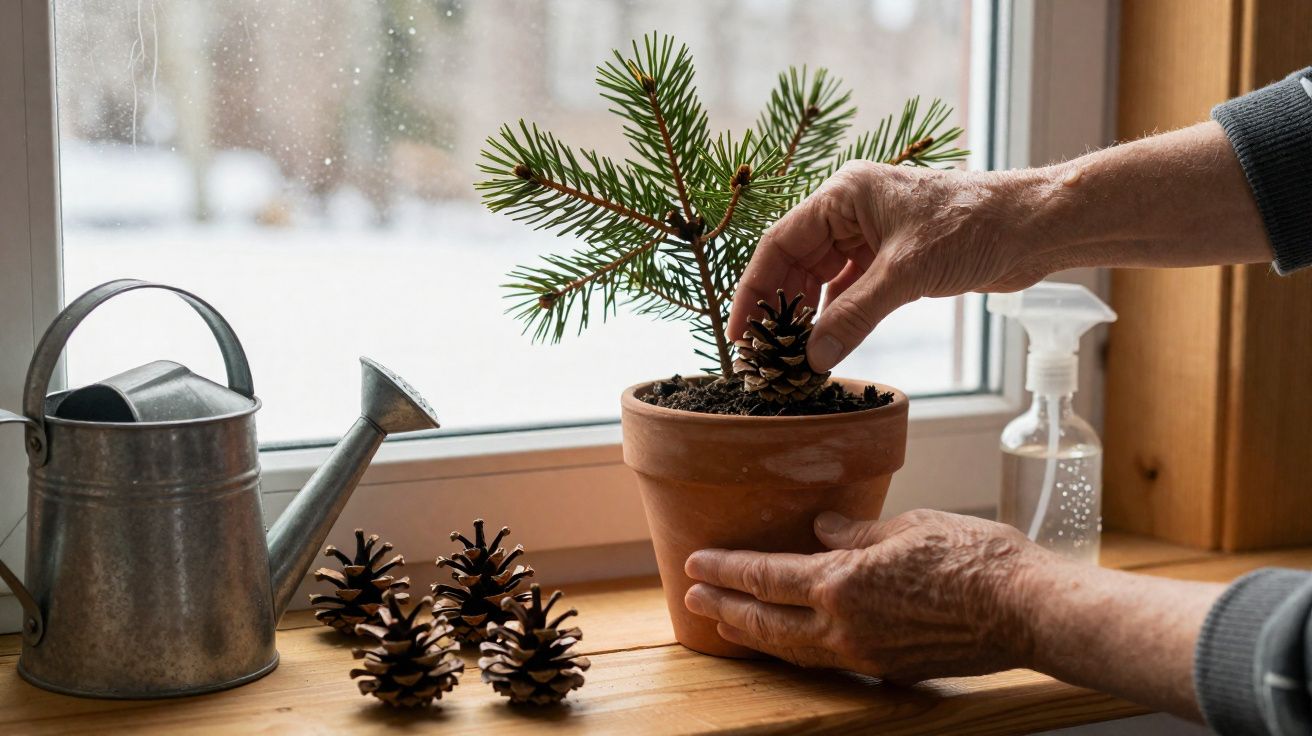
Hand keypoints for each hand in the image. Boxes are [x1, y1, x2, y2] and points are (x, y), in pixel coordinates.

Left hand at [683, 509, 1045, 681]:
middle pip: (766, 622)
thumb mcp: (907, 525)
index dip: (725, 570)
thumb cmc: (974, 555)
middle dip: (724, 609)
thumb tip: (822, 527)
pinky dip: (799, 651)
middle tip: (692, 601)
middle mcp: (843, 626)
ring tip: (728, 624)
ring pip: (793, 651)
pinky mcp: (890, 670)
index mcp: (842, 582)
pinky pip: (829, 662)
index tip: (695, 565)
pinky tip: (792, 642)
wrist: (1027, 609)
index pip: (765, 576)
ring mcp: (865, 655)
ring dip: (755, 636)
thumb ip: (856, 531)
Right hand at [729, 162, 1050, 372]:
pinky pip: (850, 291)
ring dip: (807, 316)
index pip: (779, 243)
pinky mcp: (895, 260)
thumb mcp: (905, 274)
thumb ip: (853, 316)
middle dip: (778, 308)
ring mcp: (873, 236)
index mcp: (844, 194)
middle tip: (762, 354)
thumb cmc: (973, 226)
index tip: (739, 332)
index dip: (754, 289)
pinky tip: (825, 344)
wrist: (1034, 227)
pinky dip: (836, 317)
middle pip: (795, 263)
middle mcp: (851, 211)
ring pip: (822, 280)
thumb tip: (812, 358)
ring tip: (789, 356)